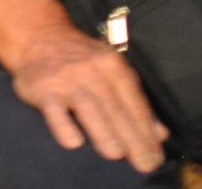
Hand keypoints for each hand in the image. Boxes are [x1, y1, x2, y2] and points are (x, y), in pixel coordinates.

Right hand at [9, 25, 168, 173]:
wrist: (41, 36)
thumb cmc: (82, 60)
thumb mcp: (112, 71)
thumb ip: (135, 102)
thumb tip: (160, 134)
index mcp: (113, 65)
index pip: (134, 102)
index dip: (146, 131)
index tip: (155, 157)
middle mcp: (91, 69)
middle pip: (115, 107)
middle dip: (132, 138)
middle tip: (145, 164)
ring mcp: (66, 78)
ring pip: (89, 107)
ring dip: (104, 132)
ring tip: (117, 155)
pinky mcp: (42, 88)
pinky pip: (54, 110)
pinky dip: (65, 126)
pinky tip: (75, 143)